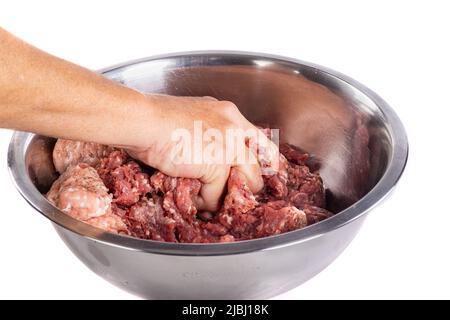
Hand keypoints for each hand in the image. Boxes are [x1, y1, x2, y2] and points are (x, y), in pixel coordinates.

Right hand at [123, 94, 278, 210]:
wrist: (143, 120)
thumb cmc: (153, 117)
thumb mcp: (189, 116)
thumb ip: (205, 131)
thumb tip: (204, 152)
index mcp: (227, 112)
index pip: (256, 138)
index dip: (259, 159)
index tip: (256, 172)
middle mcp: (233, 127)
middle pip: (256, 164)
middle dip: (247, 183)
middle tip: (233, 194)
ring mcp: (228, 146)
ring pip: (243, 182)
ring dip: (227, 195)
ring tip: (211, 199)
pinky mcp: (217, 165)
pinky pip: (216, 194)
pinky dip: (204, 201)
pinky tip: (192, 197)